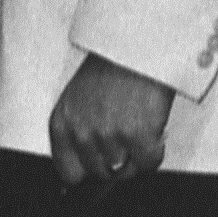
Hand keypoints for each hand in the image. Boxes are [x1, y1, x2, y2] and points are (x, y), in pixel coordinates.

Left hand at [46, 51, 174, 184]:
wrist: (138, 43)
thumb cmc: (112, 65)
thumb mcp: (79, 98)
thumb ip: (78, 129)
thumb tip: (86, 163)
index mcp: (62, 123)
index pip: (69, 172)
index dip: (87, 171)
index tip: (98, 166)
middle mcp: (82, 132)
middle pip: (100, 173)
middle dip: (115, 161)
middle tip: (126, 141)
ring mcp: (109, 136)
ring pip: (124, 170)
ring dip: (135, 157)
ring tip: (141, 133)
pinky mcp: (138, 135)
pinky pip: (148, 163)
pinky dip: (154, 153)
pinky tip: (154, 135)